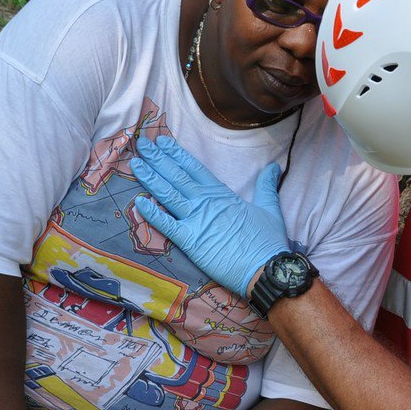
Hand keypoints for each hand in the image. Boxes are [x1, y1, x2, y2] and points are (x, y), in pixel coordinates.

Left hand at [129, 135, 291, 297]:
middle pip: (177, 176)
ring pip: (168, 194)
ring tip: (135, 163)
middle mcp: (205, 202)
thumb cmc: (267, 241)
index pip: (194, 168)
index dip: (177, 154)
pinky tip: (138, 202)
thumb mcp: (269, 208)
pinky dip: (151, 214)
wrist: (265, 268)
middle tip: (141, 144)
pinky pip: (166, 225)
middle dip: (158, 159)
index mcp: (222, 194)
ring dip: (150, 178)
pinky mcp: (190, 241)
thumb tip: (274, 167)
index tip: (162, 141)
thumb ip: (266, 186)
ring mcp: (196, 221)